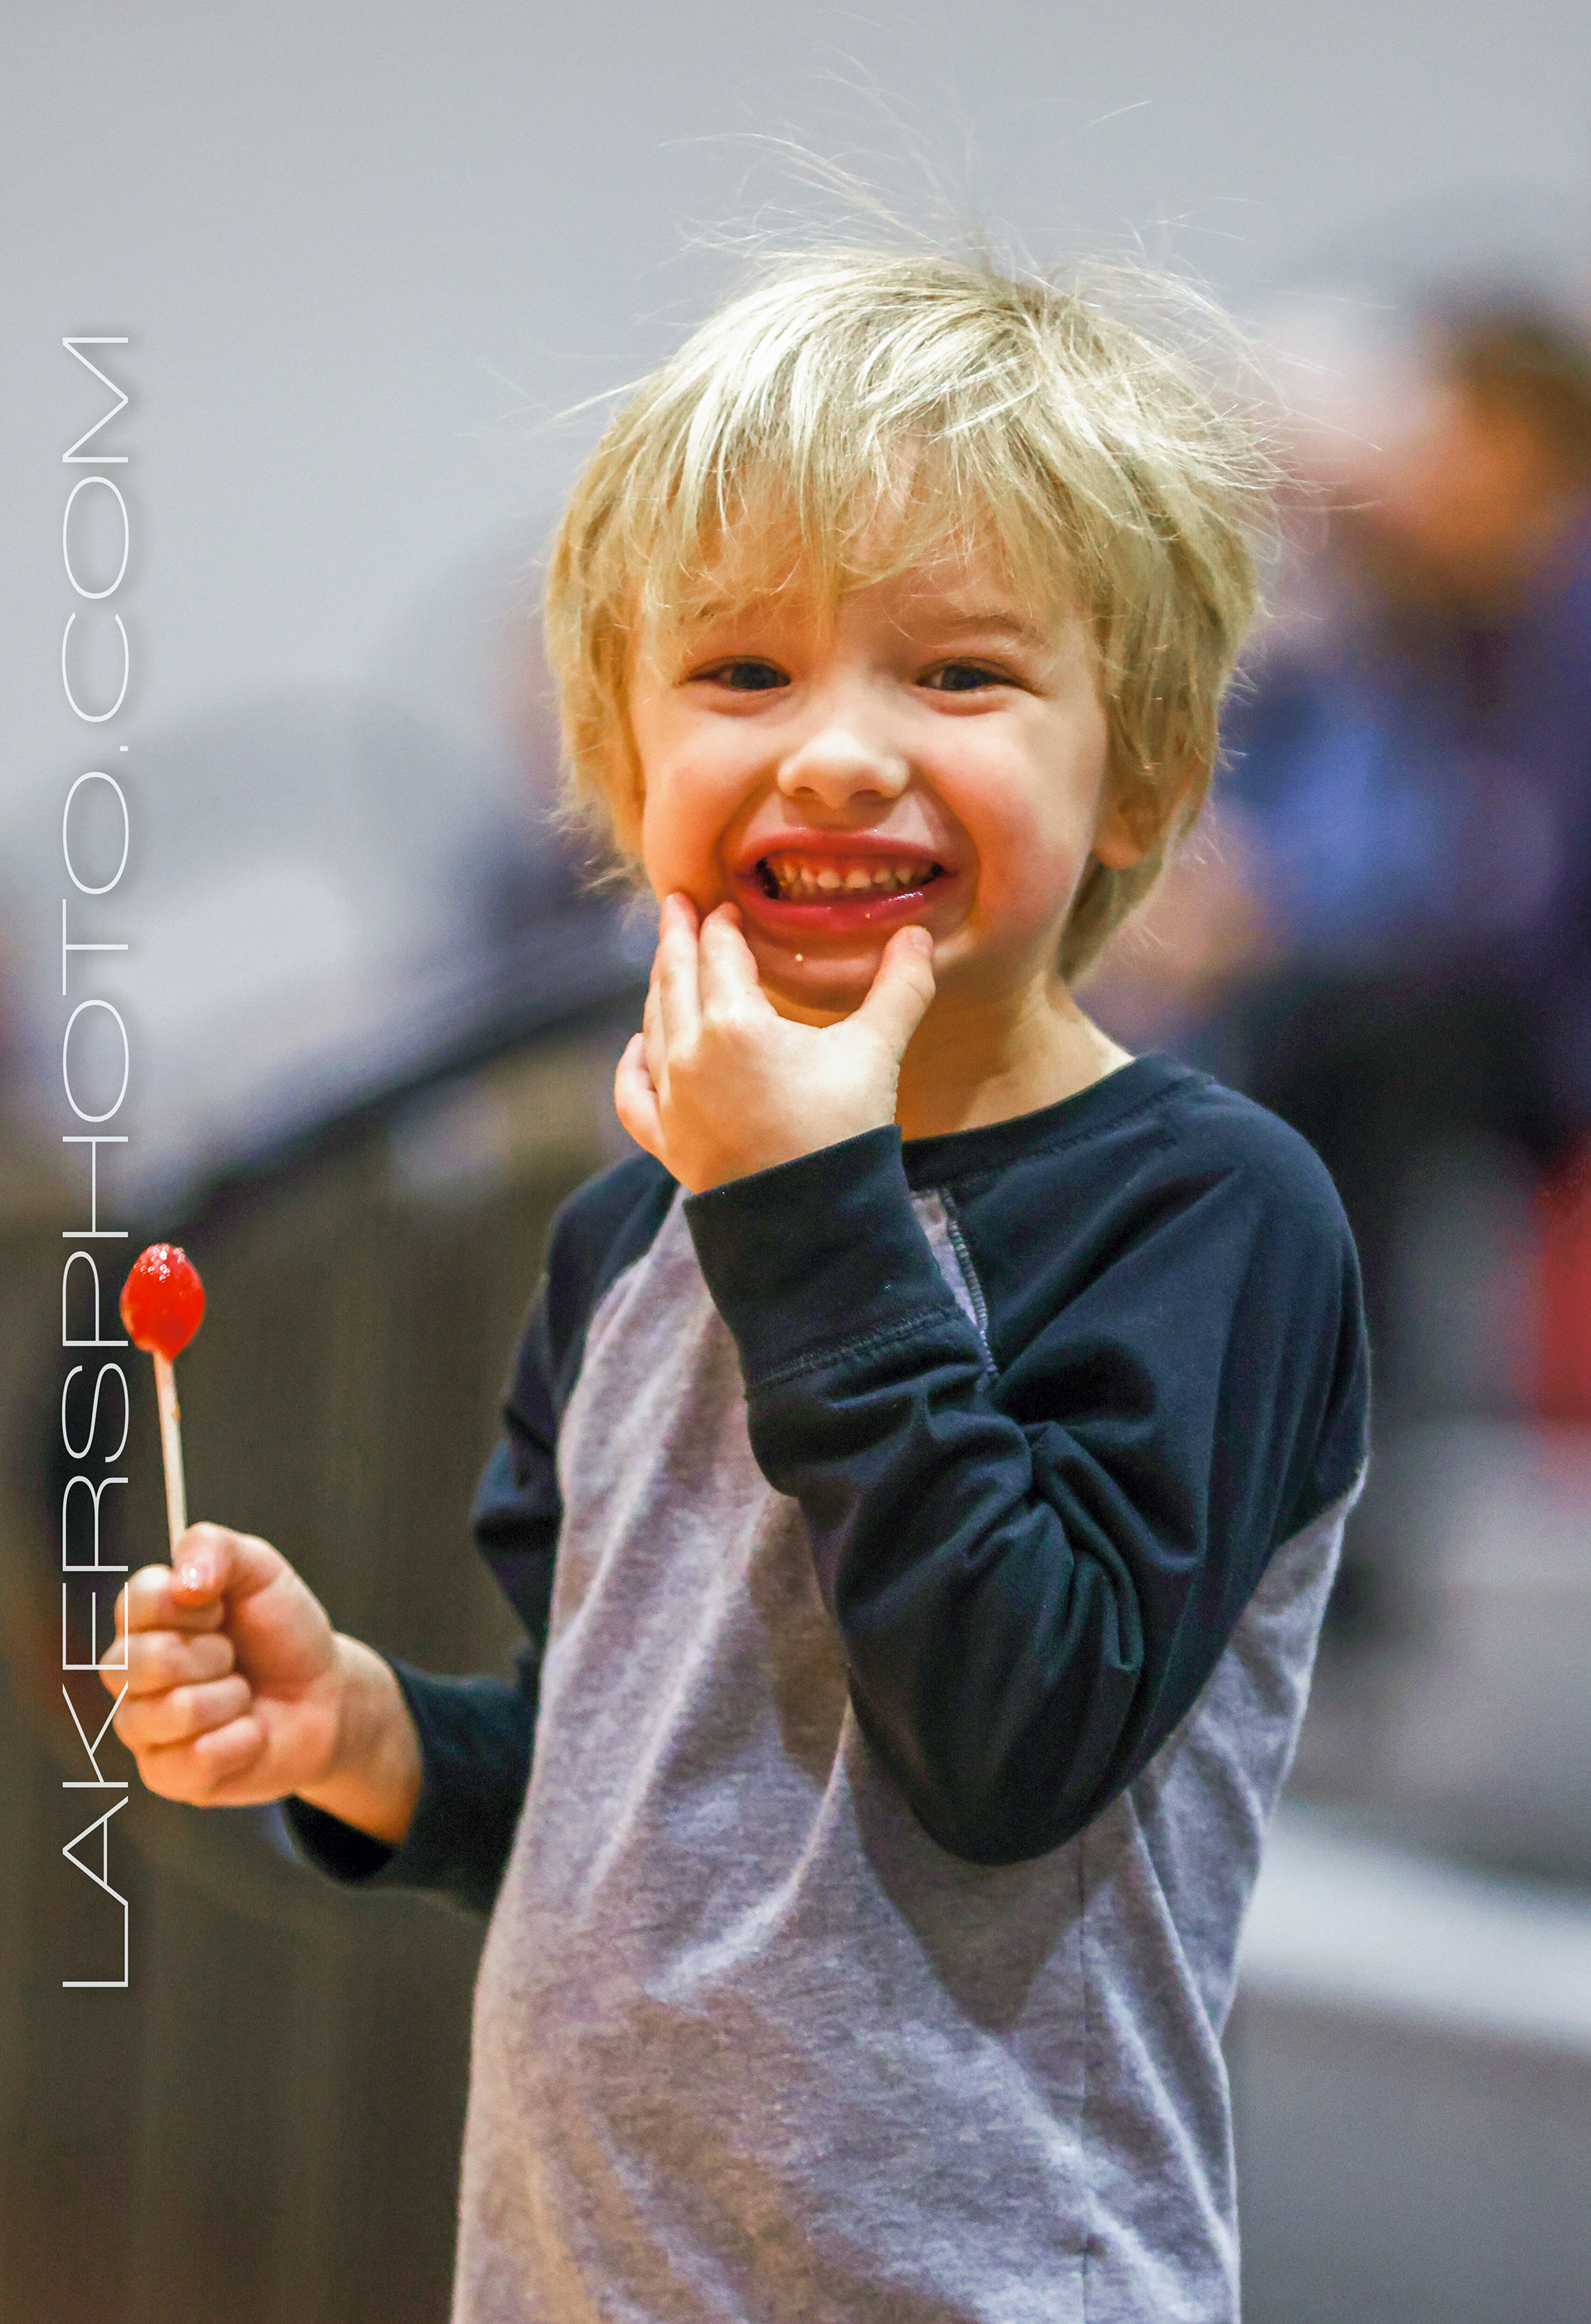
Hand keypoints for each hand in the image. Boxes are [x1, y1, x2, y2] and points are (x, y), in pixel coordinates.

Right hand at [101, 1522, 418, 1841]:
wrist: (326, 1696)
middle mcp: (131, 1674)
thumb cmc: (284, 1633)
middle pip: (142, 1661)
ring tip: (243, 1695)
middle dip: (213, 1655)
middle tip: (234, 1657)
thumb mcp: (261, 1570)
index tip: (223, 1607)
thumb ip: (215, 1548)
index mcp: (144, 1619)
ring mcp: (144, 1728)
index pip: (136, 1601)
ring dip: (230, 1699)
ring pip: (172, 1712)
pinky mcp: (166, 1776)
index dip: (193, 1604)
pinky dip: (241, 1741)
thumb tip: (182, 1581)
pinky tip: (249, 1732)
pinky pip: (195, 1759)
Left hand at [613, 895, 935, 1192]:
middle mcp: (690, 1055)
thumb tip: (917, 933)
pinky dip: (632, 1066)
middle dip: (677, 939)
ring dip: (659, 990)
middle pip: (675, 980)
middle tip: (675, 906)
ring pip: (653, 1028)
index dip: (721, 926)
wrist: (812, 1224)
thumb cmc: (842, 1133)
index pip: (720, 954)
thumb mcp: (876, 1053)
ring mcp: (671, 1101)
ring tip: (667, 967)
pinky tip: (638, 1048)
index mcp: (734, 1023)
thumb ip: (899, 989)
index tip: (724, 906)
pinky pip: (634, 1095)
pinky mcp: (667, 1143)